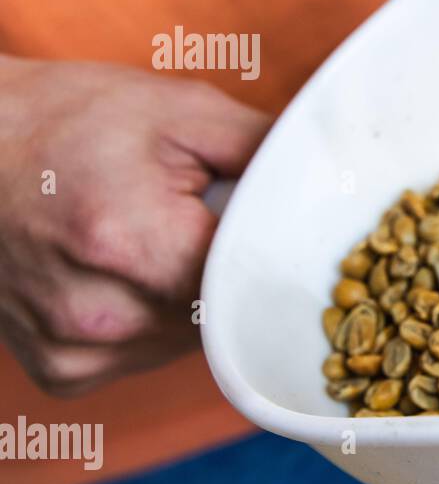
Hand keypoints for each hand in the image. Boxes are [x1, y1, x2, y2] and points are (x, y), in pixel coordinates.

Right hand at [0, 56, 270, 395]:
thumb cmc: (71, 120)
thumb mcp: (179, 112)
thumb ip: (264, 151)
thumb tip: (332, 181)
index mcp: (136, 244)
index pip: (253, 276)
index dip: (273, 251)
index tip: (279, 230)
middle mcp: (102, 314)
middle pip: (226, 317)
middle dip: (231, 274)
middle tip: (205, 223)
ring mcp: (76, 350)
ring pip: (191, 345)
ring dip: (194, 303)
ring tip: (156, 242)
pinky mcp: (61, 372)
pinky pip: (144, 359)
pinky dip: (151, 323)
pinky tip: (126, 276)